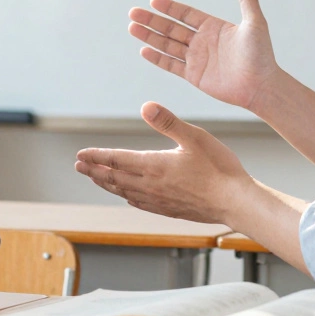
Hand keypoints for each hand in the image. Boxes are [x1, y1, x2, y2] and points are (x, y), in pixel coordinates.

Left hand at [75, 102, 252, 224]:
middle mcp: (151, 185)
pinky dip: (127, 197)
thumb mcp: (195, 137)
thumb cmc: (219, 168)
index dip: (96, 156)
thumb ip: (168, 122)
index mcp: (154, 166)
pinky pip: (140, 204)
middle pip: (114, 178)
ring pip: (124, 192)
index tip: (80, 154)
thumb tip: (145, 106)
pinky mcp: (170, 210)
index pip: (116, 160)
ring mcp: (159, 200)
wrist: (236, 202)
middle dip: (94, 170)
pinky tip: (127, 197)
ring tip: (95, 179)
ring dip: (106, 184)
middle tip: (78, 166)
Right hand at [129, 0, 278, 111]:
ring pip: (167, 45)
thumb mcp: (255, 24)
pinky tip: (144, 50)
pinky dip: (157, 58)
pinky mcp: (194, 76)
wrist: (261, 86)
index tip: (153, 1)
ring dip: (150, 37)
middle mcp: (202, 41)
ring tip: (132, 28)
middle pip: (171, 28)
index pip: (186, 14)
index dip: (170, 8)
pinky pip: (172, 65)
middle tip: (133, 13)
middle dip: (152, 21)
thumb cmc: (261, 55)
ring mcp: (197, 59)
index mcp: (213, 27)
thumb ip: (247, 1)